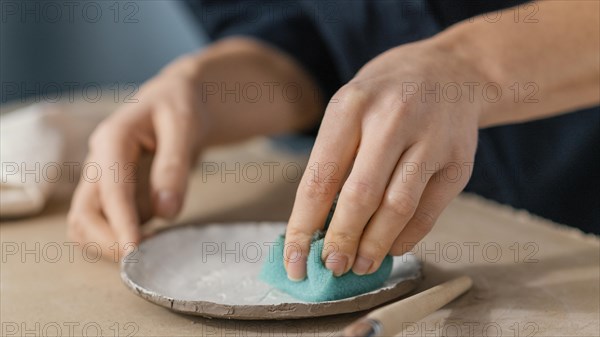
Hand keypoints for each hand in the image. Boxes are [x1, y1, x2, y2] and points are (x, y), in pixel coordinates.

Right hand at [67, 56, 205, 258]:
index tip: (134, 251)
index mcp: (112, 139)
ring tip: (151, 251)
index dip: (121, 223)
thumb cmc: (179, 108)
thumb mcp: (185, 127)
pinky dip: (120, 240)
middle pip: (83, 214)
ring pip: (85, 224)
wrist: (175, 103)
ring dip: (109, 245)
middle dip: (107, 242)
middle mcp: (98, 162)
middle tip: (145, 260)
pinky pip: (105, 226)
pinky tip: (152, 240)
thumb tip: (166, 211)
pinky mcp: (111, 195)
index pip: (110, 190)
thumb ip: (174, 166)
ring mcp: (101, 180)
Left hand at [284, 40, 482, 279]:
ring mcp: (431, 139)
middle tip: (330, 268)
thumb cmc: (386, 95)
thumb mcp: (350, 107)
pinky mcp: (459, 161)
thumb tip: (316, 226)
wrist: (452, 70)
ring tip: (359, 265)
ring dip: (374, 246)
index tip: (294, 260)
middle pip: (360, 196)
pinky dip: (406, 238)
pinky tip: (390, 248)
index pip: (320, 178)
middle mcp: (392, 119)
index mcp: (351, 106)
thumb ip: (334, 159)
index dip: (303, 226)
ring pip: (397, 208)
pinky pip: (428, 212)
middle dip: (340, 241)